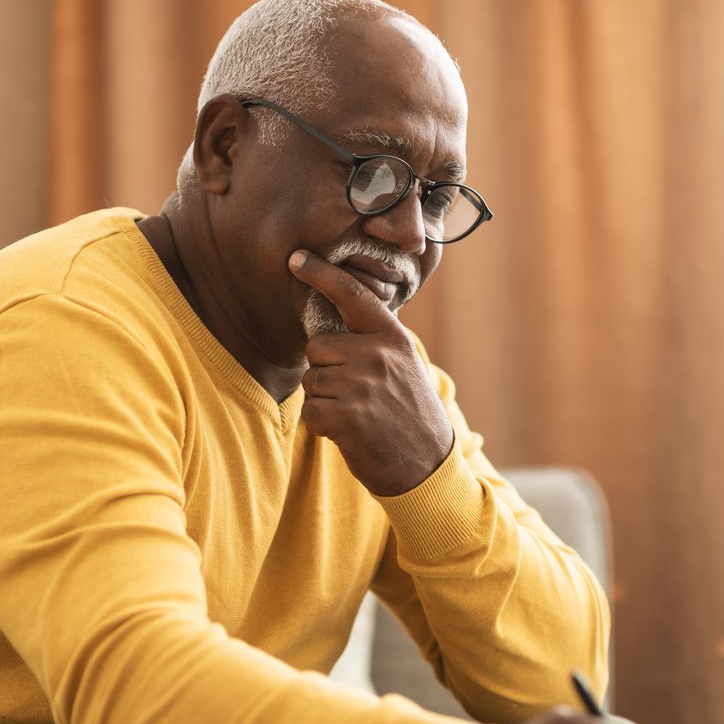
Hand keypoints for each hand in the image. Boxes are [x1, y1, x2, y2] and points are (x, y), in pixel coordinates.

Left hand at [288, 249, 454, 495]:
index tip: (296, 257)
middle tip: (355, 393)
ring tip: (356, 414)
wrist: (427, 466)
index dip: (322, 274)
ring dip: (325, 400)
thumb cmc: (409, 414)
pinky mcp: (346, 417)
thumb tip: (332, 324)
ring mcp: (362, 386)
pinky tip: (348, 432)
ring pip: (311, 380)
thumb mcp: (404, 366)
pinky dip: (322, 425)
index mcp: (392, 338)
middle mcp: (377, 355)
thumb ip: (374, 342)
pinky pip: (311, 411)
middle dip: (326, 369)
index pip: (352, 296)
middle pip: (318, 346)